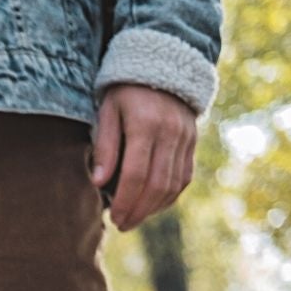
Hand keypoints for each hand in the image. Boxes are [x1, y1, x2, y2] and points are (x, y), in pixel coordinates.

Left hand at [92, 84, 197, 230]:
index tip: (113, 217)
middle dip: (139, 210)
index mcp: (146, 125)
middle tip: (122, 225)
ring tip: (134, 219)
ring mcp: (185, 138)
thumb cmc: (125, 91)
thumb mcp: (108, 110)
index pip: (136, 174)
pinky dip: (169, 196)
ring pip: (174, 184)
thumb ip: (105, 146)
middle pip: (157, 184)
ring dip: (154, 207)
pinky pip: (184, 177)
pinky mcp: (192, 142)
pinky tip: (152, 206)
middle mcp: (170, 133)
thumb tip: (98, 183)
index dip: (125, 201)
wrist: (162, 65)